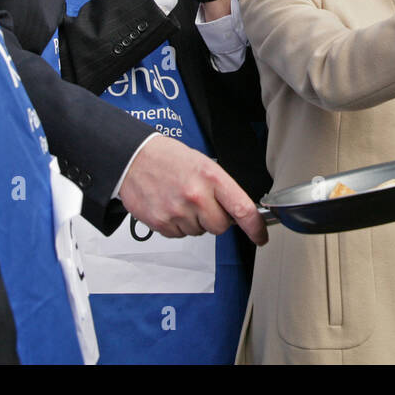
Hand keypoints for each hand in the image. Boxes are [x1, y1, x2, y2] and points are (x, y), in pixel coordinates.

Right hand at [118, 135, 267, 245]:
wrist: (134, 158)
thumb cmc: (169, 158)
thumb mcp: (203, 164)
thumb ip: (221, 189)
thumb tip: (238, 211)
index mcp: (211, 177)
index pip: (242, 209)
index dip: (255, 227)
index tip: (260, 235)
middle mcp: (196, 195)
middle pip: (220, 227)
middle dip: (216, 219)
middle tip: (203, 203)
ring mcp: (177, 211)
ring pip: (199, 232)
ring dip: (194, 221)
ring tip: (181, 199)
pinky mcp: (161, 223)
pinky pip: (179, 234)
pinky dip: (177, 224)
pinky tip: (170, 205)